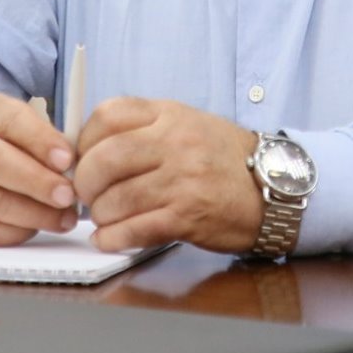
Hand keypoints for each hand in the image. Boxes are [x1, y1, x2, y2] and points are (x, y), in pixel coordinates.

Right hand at [0, 93, 79, 245]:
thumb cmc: (1, 145)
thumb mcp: (21, 128)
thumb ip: (47, 141)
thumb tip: (78, 167)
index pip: (12, 120)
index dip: (41, 140)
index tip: (67, 160)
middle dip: (37, 182)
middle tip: (67, 196)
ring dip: (32, 214)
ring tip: (62, 218)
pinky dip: (12, 233)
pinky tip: (34, 229)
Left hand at [73, 98, 262, 253]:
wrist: (271, 188)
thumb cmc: (222, 159)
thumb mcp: (186, 125)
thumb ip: (142, 129)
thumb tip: (89, 148)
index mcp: (170, 114)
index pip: (107, 116)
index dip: (83, 141)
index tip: (80, 159)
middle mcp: (175, 142)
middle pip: (104, 159)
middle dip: (85, 183)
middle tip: (85, 195)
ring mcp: (183, 179)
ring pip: (116, 198)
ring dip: (100, 214)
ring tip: (103, 218)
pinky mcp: (189, 216)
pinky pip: (136, 229)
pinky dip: (114, 238)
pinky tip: (110, 238)